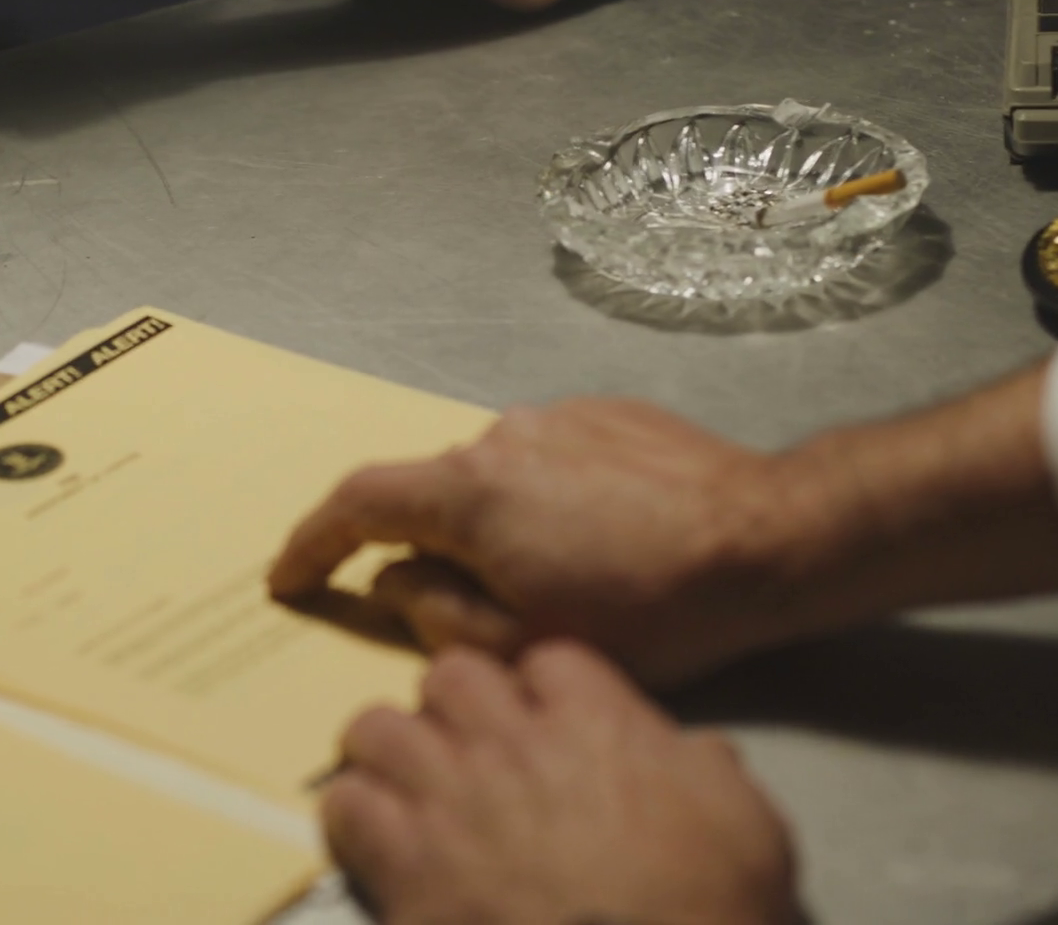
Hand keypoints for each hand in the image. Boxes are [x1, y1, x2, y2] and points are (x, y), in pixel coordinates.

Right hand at [271, 398, 834, 684]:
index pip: (357, 502)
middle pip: (434, 494)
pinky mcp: (609, 413)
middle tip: (474, 609)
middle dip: (434, 549)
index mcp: (470, 492)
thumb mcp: (526, 644)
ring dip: (503, 526)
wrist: (767, 538)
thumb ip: (436, 614)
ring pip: (497, 479)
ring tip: (565, 581)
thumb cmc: (652, 607)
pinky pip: (551, 460)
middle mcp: (503, 435)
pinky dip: (552, 501)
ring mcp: (558, 416)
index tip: (290, 575)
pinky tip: (605, 544)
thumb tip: (396, 582)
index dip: (313, 541)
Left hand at [323, 642, 799, 924]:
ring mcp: (451, 798)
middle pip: (449, 674)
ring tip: (406, 788)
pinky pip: (344, 805)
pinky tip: (375, 843)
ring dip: (390, 754)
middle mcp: (514, 742)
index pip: (547, 659)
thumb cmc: (705, 909)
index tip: (543, 718)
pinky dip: (352, 818)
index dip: (541, 689)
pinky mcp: (405, 864)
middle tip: (466, 749)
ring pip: (378, 726)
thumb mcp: (747, 826)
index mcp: (598, 722)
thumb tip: (700, 756)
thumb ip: (708, 772)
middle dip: (453, 707)